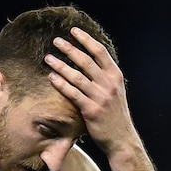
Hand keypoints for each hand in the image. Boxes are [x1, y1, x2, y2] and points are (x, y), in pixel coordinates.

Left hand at [45, 27, 139, 155]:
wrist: (121, 139)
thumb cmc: (115, 115)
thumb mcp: (116, 92)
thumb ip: (105, 78)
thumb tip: (91, 63)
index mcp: (116, 76)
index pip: (100, 52)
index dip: (86, 40)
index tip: (74, 31)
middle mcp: (109, 84)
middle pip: (86, 61)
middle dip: (70, 49)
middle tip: (56, 41)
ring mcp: (100, 97)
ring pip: (77, 76)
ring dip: (61, 65)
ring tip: (48, 58)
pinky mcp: (91, 110)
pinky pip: (73, 94)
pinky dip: (61, 84)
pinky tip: (51, 77)